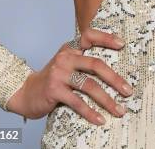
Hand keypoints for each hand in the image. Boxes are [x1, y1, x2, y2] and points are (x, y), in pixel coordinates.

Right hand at [6, 28, 132, 124]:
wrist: (26, 93)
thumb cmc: (53, 79)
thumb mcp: (67, 63)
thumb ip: (83, 61)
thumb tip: (114, 70)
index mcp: (70, 48)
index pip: (89, 36)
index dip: (106, 38)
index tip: (122, 45)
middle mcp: (65, 57)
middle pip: (95, 64)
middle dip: (114, 79)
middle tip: (128, 91)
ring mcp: (59, 73)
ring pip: (89, 85)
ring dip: (107, 100)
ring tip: (119, 110)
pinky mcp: (54, 89)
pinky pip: (77, 102)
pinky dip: (90, 112)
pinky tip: (100, 119)